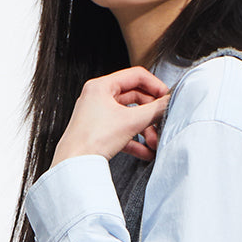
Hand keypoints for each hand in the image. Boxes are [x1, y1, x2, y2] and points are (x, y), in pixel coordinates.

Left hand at [51, 66, 170, 166]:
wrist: (73, 165)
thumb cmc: (91, 140)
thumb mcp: (130, 122)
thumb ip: (154, 110)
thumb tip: (169, 103)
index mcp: (101, 86)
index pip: (136, 76)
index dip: (155, 86)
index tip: (167, 98)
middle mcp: (98, 97)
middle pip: (135, 98)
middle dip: (150, 114)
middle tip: (163, 121)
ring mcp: (97, 115)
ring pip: (129, 117)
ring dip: (145, 130)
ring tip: (154, 142)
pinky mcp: (98, 132)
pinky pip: (122, 132)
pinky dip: (135, 140)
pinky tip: (146, 152)